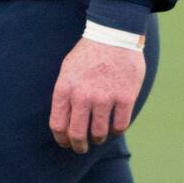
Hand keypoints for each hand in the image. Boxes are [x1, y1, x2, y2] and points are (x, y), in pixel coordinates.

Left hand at [48, 35, 145, 153]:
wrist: (114, 35)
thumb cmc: (89, 53)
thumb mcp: (67, 70)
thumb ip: (65, 95)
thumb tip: (63, 122)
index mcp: (65, 88)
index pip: (58, 125)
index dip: (61, 139)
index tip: (66, 143)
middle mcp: (83, 95)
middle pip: (77, 134)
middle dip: (78, 146)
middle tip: (81, 148)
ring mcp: (105, 97)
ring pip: (99, 133)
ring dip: (97, 139)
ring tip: (98, 136)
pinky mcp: (125, 97)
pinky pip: (119, 126)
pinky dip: (116, 131)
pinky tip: (114, 126)